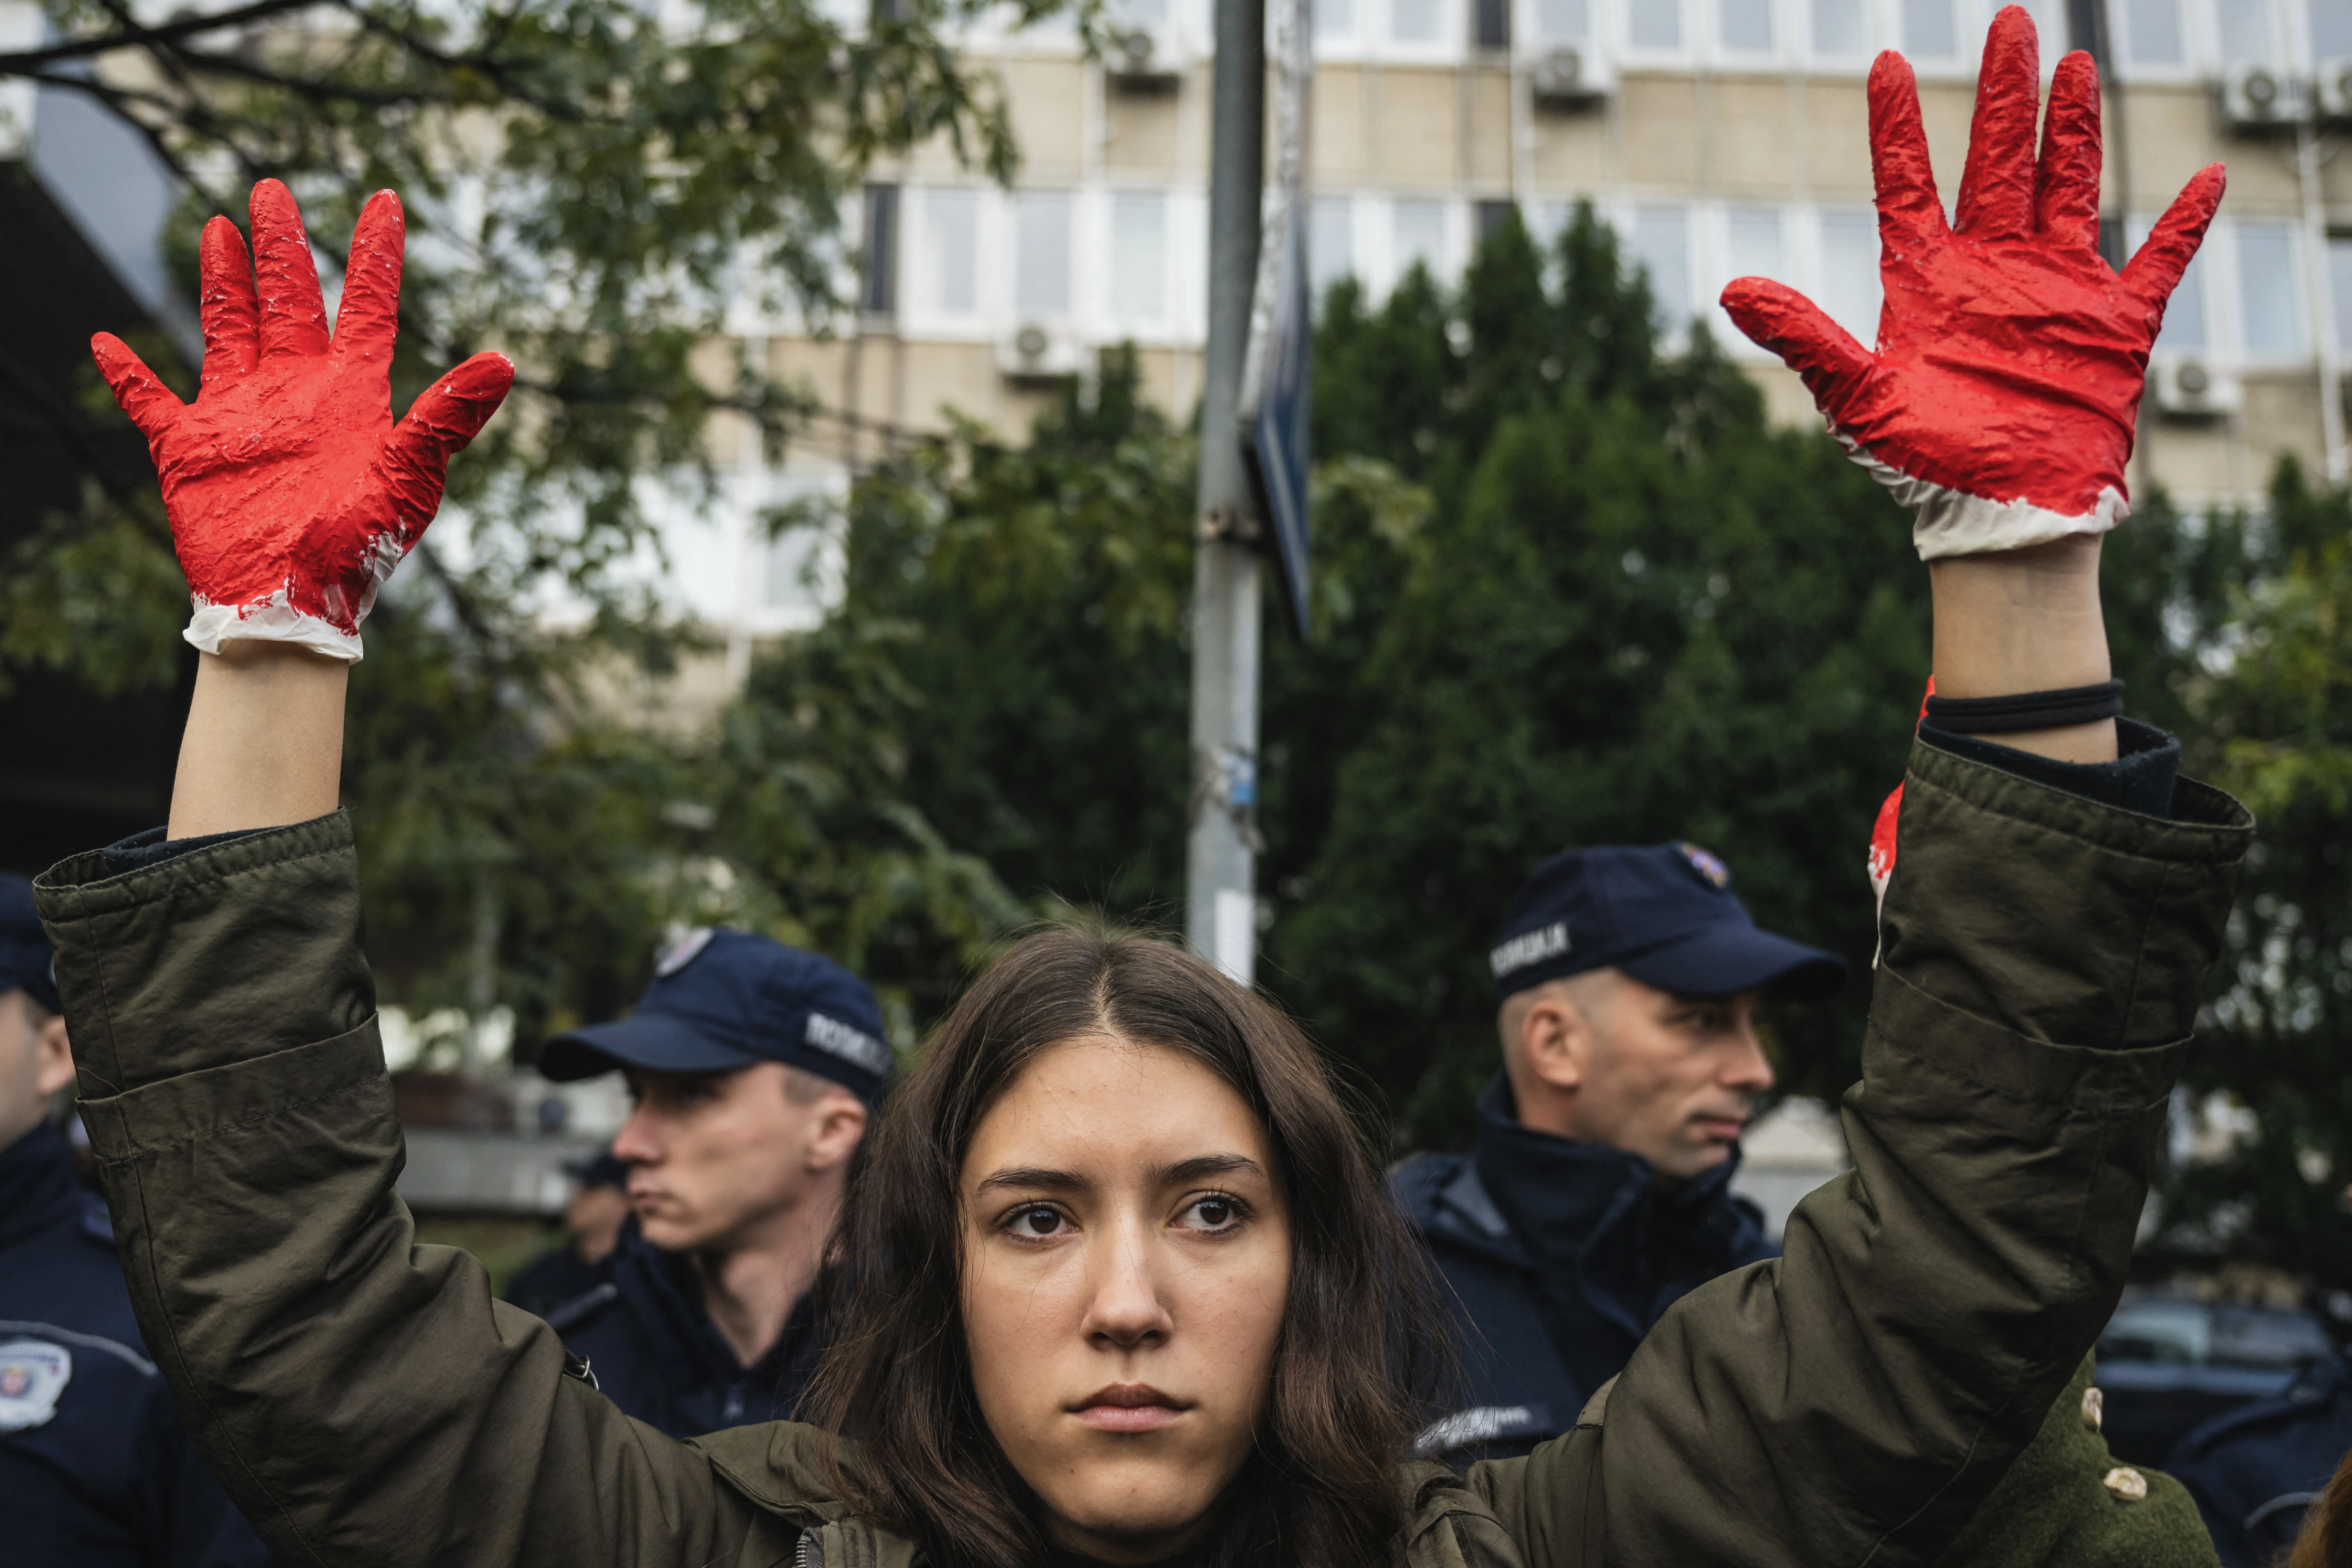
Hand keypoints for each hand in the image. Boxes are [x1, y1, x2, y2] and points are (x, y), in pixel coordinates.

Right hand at [91, 180, 512, 660]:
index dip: (375, 255)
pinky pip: (150, 403)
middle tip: (272, 189)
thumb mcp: (412, 476)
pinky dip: (128, 376)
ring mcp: (242, 417)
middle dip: (284, 247)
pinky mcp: (191, 448)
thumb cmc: (360, 548)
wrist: (298, 603)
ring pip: (230, 329)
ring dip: (225, 281)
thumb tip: (506, 362)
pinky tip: (106, 343)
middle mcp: (297, 394)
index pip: (369, 307)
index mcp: (351, 396)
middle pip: (291, 301)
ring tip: (219, 227)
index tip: (383, 200)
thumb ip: (450, 416)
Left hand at [1721, 5, 2222, 559]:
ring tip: (2071, 64)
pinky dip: (2184, 224)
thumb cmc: (1921, 466)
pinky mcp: (2111, 324)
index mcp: (1926, 281)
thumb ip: (1805, 338)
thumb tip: (1730, 291)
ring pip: (2065, 186)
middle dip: (2002, 93)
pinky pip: (2156, 262)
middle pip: (1995, 160)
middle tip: (2009, 20)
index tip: (1886, 63)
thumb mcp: (1856, 398)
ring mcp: (2054, 290)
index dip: (1896, 126)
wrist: (1992, 518)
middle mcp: (1990, 270)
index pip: (1906, 184)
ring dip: (2070, 128)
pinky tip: (2207, 179)